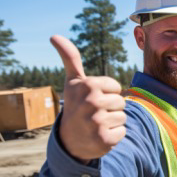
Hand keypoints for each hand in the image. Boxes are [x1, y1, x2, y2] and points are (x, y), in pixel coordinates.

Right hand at [51, 35, 126, 161]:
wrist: (68, 140)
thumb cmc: (75, 105)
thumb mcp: (73, 82)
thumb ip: (70, 58)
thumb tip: (54, 35)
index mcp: (88, 85)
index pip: (116, 87)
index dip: (107, 93)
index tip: (91, 99)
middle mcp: (91, 102)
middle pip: (121, 102)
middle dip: (110, 108)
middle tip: (93, 114)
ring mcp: (97, 122)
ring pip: (123, 117)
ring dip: (112, 122)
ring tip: (96, 124)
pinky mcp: (104, 139)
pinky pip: (122, 132)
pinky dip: (113, 135)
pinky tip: (99, 135)